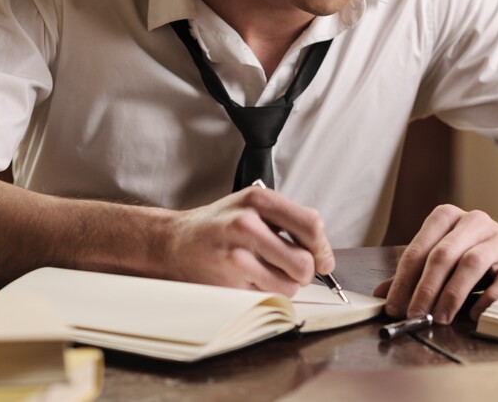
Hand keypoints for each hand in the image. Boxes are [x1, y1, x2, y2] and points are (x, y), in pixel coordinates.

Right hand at [164, 184, 334, 296]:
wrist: (174, 242)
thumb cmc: (218, 226)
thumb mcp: (251, 207)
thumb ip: (288, 222)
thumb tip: (323, 256)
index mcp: (258, 201)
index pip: (311, 225)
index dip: (322, 248)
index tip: (322, 259)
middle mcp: (246, 224)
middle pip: (304, 261)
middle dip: (305, 273)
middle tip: (293, 271)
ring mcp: (236, 255)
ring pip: (289, 285)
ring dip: (284, 285)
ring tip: (266, 273)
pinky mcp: (227, 282)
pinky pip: (267, 296)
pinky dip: (265, 293)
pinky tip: (248, 280)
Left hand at [374, 205, 497, 323]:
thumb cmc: (476, 252)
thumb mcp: (444, 255)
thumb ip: (414, 272)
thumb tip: (382, 294)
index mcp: (447, 217)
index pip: (419, 248)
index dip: (403, 280)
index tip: (393, 306)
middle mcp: (473, 222)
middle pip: (442, 255)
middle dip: (425, 289)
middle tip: (414, 314)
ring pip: (470, 264)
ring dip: (451, 295)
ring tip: (439, 318)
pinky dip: (484, 299)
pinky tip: (472, 314)